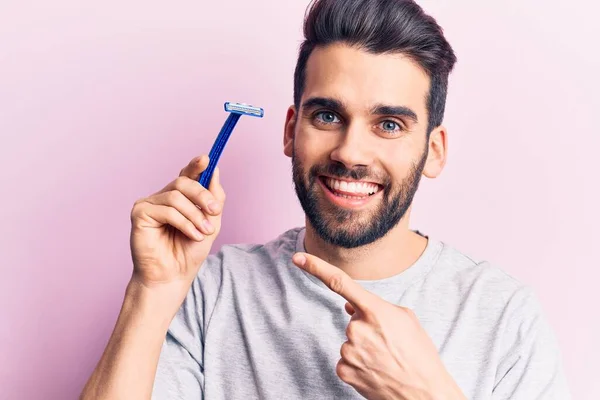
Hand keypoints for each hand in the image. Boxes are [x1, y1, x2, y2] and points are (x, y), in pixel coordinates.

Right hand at [129, 155, 225, 290]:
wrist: (174, 276)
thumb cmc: (189, 252)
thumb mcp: (210, 222)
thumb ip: (214, 197)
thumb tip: (213, 170)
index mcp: (179, 197)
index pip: (187, 175)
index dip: (196, 165)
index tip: (207, 159)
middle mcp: (162, 197)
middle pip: (183, 182)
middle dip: (202, 195)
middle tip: (214, 211)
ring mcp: (149, 204)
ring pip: (176, 197)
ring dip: (194, 215)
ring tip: (202, 231)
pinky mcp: (139, 213)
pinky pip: (166, 210)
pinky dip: (183, 222)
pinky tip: (191, 235)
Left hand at [292, 253, 465, 399]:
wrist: (425, 393)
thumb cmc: (419, 354)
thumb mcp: (406, 319)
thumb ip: (377, 305)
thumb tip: (350, 306)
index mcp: (375, 311)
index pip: (339, 282)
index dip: (316, 267)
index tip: (298, 257)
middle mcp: (358, 328)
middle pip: (353, 321)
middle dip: (367, 328)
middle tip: (389, 344)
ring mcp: (349, 351)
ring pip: (350, 341)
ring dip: (364, 348)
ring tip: (386, 359)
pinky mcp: (344, 370)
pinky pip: (345, 360)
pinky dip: (358, 364)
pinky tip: (376, 370)